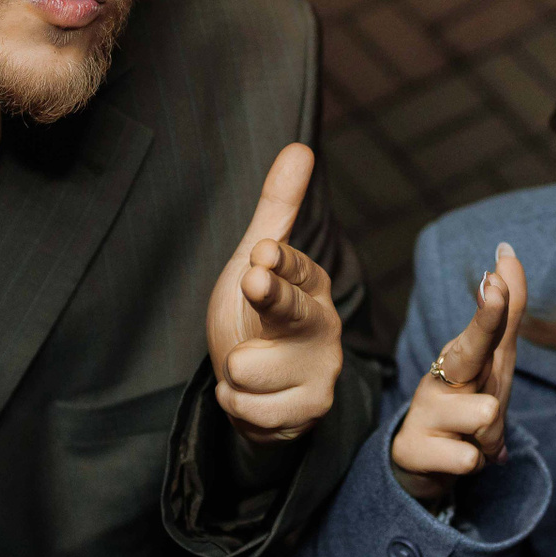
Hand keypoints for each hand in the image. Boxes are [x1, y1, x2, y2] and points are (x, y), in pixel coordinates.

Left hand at [206, 144, 343, 444]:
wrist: (265, 393)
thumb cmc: (259, 319)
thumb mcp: (256, 263)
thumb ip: (277, 210)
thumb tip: (299, 147)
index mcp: (310, 283)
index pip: (292, 267)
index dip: (276, 262)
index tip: (261, 252)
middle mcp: (323, 324)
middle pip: (290, 311)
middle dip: (270, 296)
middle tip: (253, 279)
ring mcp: (322, 369)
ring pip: (250, 367)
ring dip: (233, 373)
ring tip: (247, 368)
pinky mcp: (311, 409)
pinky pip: (249, 407)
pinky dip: (238, 404)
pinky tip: (253, 396)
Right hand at [390, 243, 527, 509]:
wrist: (424, 462)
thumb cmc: (465, 402)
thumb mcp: (491, 362)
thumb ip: (504, 313)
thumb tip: (506, 251)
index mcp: (462, 355)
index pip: (484, 328)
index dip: (492, 307)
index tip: (495, 280)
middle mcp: (440, 376)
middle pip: (469, 351)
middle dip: (485, 322)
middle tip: (494, 291)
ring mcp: (424, 411)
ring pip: (487, 414)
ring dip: (491, 436)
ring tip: (472, 438)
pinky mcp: (412, 449)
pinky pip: (469, 459)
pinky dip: (471, 463)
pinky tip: (454, 457)